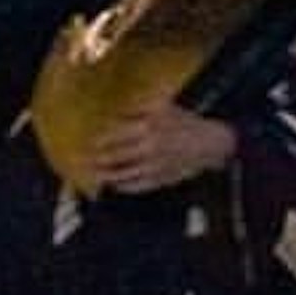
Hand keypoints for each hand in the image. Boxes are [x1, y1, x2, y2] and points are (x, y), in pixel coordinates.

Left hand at [85, 99, 236, 194]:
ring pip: (123, 174)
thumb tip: (118, 110)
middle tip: (84, 161)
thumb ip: (140, 107)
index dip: (99, 140)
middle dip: (97, 160)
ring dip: (106, 176)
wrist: (211, 143)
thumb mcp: (164, 106)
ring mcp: (154, 165)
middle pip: (114, 157)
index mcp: (148, 126)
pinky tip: (115, 186)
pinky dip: (124, 187)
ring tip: (95, 176)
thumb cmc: (186, 122)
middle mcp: (148, 147)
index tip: (88, 142)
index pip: (114, 135)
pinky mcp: (161, 179)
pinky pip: (138, 186)